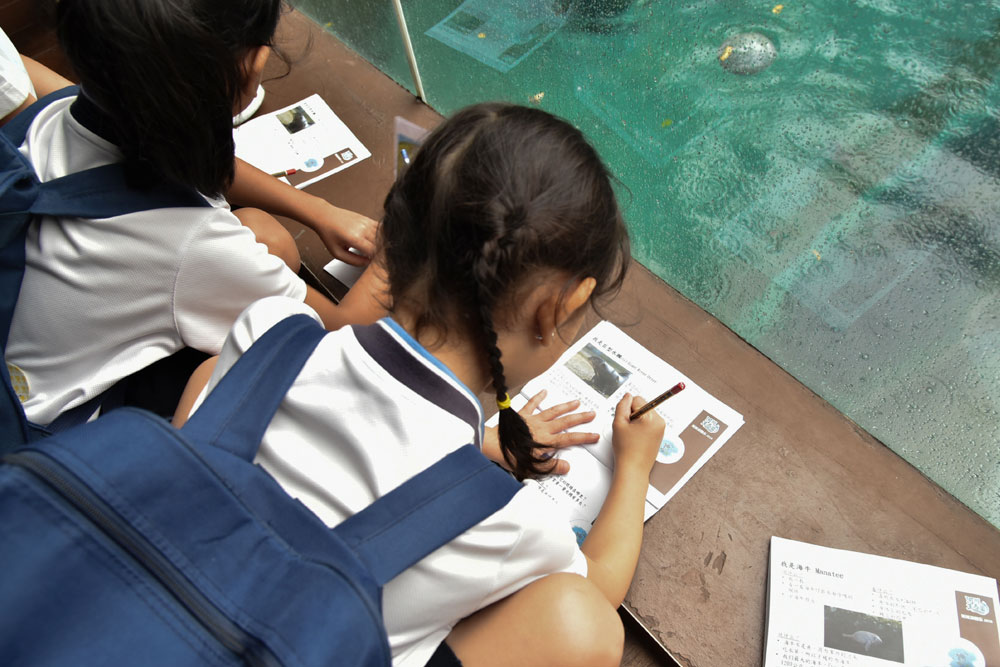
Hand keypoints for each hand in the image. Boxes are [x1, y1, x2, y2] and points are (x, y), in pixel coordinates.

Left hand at [300, 196, 377, 264]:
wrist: (325, 216)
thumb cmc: (329, 233)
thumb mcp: (337, 253)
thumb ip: (353, 261)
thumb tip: (366, 263)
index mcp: (355, 238)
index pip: (374, 252)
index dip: (375, 259)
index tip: (372, 262)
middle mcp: (362, 229)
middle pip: (380, 244)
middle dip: (378, 252)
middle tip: (372, 257)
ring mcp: (366, 222)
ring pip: (382, 236)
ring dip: (380, 244)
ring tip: (372, 248)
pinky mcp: (367, 218)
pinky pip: (380, 228)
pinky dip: (380, 236)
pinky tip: (374, 240)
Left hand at [482, 389, 598, 474]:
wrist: (494, 445)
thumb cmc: (512, 456)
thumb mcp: (534, 467)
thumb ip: (551, 466)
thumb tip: (566, 467)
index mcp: (547, 441)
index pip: (570, 439)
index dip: (584, 437)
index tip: (594, 435)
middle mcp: (543, 428)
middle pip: (565, 422)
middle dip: (580, 418)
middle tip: (591, 414)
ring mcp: (533, 420)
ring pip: (553, 412)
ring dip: (565, 407)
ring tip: (576, 402)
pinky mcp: (522, 416)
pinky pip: (531, 405)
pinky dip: (537, 398)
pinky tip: (544, 392)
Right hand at [611, 393, 664, 476]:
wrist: (633, 469)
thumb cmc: (627, 450)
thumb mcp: (618, 424)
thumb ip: (622, 406)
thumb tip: (627, 396)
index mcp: (652, 418)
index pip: (637, 400)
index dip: (626, 409)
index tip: (625, 421)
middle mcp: (660, 422)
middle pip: (643, 406)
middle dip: (632, 415)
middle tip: (627, 429)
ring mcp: (661, 429)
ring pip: (645, 415)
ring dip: (637, 421)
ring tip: (631, 435)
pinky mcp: (659, 435)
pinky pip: (648, 423)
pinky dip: (641, 427)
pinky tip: (636, 438)